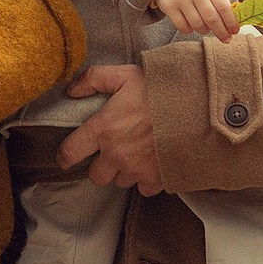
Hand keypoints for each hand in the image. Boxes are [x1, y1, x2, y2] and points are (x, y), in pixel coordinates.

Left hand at [59, 64, 161, 194]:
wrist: (197, 106)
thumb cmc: (160, 88)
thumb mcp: (124, 75)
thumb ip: (94, 79)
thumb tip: (71, 90)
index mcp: (104, 129)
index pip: (70, 152)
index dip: (64, 157)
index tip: (66, 157)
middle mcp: (116, 154)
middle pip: (96, 176)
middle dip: (100, 166)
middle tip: (110, 151)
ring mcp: (137, 169)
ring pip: (120, 181)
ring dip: (123, 170)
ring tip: (135, 152)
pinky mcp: (157, 179)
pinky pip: (144, 188)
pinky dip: (145, 179)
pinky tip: (151, 163)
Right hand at [154, 0, 237, 42]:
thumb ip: (220, 1)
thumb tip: (232, 24)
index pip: (223, 7)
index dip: (231, 22)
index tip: (235, 31)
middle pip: (211, 18)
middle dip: (221, 32)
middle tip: (226, 39)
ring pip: (198, 25)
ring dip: (205, 30)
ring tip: (207, 28)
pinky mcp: (168, 6)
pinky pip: (183, 27)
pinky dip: (190, 30)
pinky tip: (193, 24)